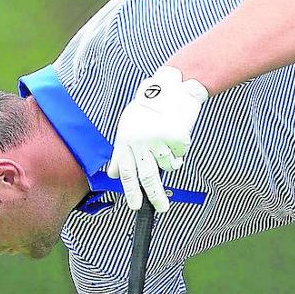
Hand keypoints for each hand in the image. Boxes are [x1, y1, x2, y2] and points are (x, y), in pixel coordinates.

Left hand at [106, 66, 208, 212]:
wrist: (172, 86)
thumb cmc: (149, 107)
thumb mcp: (127, 126)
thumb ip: (121, 151)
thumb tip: (114, 174)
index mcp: (125, 139)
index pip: (126, 171)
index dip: (130, 191)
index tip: (135, 205)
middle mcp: (139, 141)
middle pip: (147, 175)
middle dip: (154, 195)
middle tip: (161, 207)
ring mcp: (158, 139)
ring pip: (168, 165)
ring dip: (172, 161)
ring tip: (170, 146)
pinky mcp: (175, 136)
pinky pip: (180, 154)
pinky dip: (180, 149)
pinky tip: (177, 134)